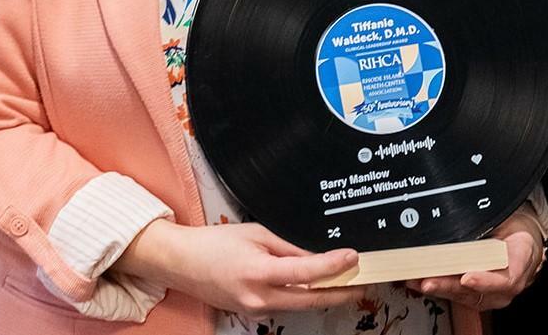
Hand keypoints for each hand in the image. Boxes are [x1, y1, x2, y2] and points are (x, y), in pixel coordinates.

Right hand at [117, 219, 364, 314]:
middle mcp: (259, 298)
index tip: (354, 258)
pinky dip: (304, 297)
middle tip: (364, 284)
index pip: (305, 272)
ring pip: (299, 305)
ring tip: (348, 284)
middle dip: (339, 293)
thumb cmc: (218, 242)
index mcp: (259, 272)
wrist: (183, 264)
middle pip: (309, 299)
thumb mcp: (256, 234)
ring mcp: (255, 311)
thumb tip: (316, 256)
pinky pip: (285, 306)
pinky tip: (319, 287)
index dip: (333, 266)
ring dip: (324, 296)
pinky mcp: (252, 314)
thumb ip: (288, 248)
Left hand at [405, 208, 545, 310]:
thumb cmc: (516, 229)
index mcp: (520, 260)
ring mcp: (492, 293)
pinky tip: (419, 281)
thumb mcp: (509, 216)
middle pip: (478, 291)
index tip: (466, 278)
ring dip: (439, 288)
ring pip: (464, 296)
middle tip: (429, 280)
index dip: (485, 280)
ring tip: (417, 280)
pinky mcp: (477, 295)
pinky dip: (438, 287)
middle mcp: (506, 284)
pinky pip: (457, 294)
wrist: (523, 243)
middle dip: (449, 286)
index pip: (506, 278)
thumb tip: (463, 207)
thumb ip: (490, 218)